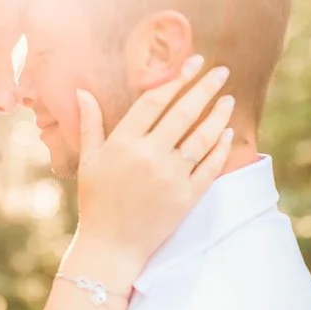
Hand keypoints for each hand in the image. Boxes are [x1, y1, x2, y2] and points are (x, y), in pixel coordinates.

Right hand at [72, 55, 235, 270]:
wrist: (111, 247)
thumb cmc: (96, 202)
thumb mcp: (88, 161)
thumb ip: (90, 124)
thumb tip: (82, 91)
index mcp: (123, 143)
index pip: (154, 101)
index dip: (175, 78)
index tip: (192, 62)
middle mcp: (149, 156)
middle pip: (183, 113)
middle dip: (204, 87)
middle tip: (221, 70)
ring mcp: (171, 177)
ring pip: (201, 137)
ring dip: (218, 114)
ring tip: (228, 98)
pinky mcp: (187, 197)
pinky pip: (210, 166)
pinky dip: (220, 147)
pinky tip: (227, 132)